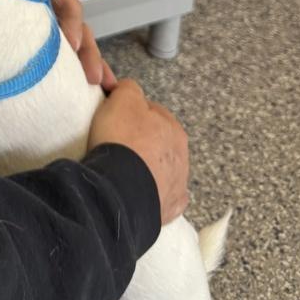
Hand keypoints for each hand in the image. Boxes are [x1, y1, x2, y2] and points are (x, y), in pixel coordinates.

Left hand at [44, 0, 116, 90]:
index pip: (68, 6)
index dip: (73, 23)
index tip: (73, 44)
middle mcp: (53, 12)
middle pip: (79, 31)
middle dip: (90, 54)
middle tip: (95, 77)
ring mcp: (53, 31)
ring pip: (79, 48)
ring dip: (93, 64)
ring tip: (104, 86)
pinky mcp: (47, 51)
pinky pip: (67, 63)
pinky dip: (81, 74)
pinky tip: (96, 92)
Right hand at [87, 79, 189, 223]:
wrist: (120, 189)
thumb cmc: (122, 140)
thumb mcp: (123, 99)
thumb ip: (129, 89)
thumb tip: (130, 90)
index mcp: (174, 129)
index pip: (153, 113)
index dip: (133, 113)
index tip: (116, 119)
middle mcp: (182, 157)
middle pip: (160, 142)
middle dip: (144, 141)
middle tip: (118, 144)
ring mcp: (178, 185)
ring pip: (162, 170)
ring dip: (148, 168)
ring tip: (124, 170)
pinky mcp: (169, 210)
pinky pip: (163, 198)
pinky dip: (153, 193)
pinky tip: (139, 192)